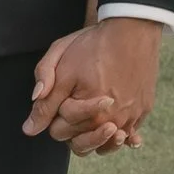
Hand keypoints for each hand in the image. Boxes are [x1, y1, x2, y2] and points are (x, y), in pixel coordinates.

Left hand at [25, 19, 163, 156]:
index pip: (59, 131)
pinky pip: (131, 133)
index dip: (54, 115)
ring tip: (97, 125)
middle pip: (82, 144)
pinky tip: (119, 131)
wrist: (131, 29)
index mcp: (87, 112)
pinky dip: (124, 135)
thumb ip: (45, 100)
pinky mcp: (144, 109)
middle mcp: (111, 121)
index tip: (62, 96)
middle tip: (75, 108)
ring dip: (99, 139)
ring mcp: (130, 117)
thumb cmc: (93, 45)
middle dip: (73, 131)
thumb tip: (30, 129)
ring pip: (108, 144)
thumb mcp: (61, 66)